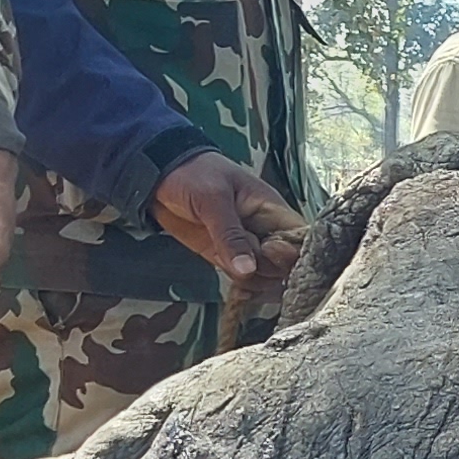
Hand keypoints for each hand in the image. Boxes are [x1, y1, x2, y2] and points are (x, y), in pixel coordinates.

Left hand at [152, 150, 307, 305]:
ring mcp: (248, 247)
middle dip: (268, 270)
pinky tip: (228, 274)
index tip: (268, 251)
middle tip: (244, 259)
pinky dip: (240, 284)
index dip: (292, 253)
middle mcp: (267, 232)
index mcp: (272, 211)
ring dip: (251, 280)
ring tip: (227, 261)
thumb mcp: (213, 200)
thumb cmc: (193, 175)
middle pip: (287, 265)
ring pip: (267, 277)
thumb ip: (231, 236)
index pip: (300, 239)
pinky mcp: (228, 257)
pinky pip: (245, 279)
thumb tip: (248, 269)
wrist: (159, 176)